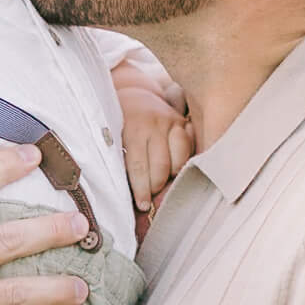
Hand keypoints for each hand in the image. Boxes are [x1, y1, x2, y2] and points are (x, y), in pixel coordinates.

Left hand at [118, 91, 195, 214]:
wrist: (133, 98)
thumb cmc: (120, 127)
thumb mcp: (115, 143)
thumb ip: (123, 168)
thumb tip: (135, 206)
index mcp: (133, 129)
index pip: (139, 167)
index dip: (142, 190)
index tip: (143, 206)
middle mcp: (154, 124)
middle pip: (161, 167)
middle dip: (156, 187)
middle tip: (150, 195)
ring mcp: (171, 122)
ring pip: (179, 161)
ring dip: (171, 176)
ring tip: (161, 180)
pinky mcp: (184, 123)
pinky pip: (190, 150)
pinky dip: (184, 162)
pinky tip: (174, 167)